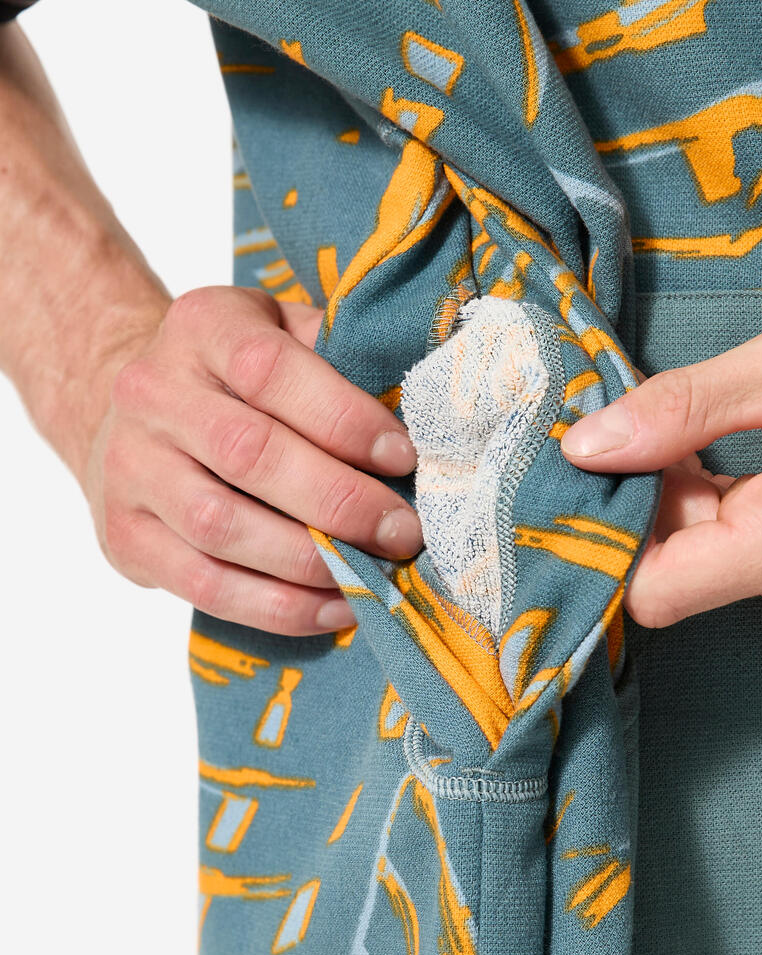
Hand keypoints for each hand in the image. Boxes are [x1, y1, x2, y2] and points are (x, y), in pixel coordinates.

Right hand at [83, 286, 421, 635]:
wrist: (138, 412)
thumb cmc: (241, 375)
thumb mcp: (285, 333)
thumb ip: (340, 359)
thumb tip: (422, 418)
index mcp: (202, 327)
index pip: (269, 369)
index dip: (344, 418)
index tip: (403, 458)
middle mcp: (153, 393)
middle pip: (249, 453)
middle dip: (340, 502)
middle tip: (403, 532)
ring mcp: (130, 467)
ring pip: (221, 527)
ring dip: (311, 562)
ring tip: (374, 575)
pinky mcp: (125, 536)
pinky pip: (204, 585)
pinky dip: (277, 607)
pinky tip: (334, 607)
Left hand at [561, 265, 761, 626]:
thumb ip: (679, 410)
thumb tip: (587, 447)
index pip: (656, 592)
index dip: (611, 536)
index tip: (599, 472)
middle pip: (674, 571)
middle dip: (651, 499)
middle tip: (665, 421)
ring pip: (704, 557)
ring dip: (686, 494)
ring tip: (721, 423)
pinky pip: (740, 549)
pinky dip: (720, 501)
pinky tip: (743, 445)